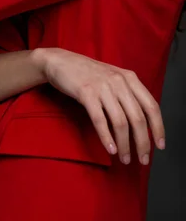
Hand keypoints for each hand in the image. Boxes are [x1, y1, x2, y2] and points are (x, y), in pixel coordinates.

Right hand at [34, 47, 165, 165]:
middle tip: (143, 160)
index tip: (160, 146)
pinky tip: (111, 149)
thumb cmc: (88, 73)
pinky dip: (107, 137)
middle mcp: (119, 81)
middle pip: (138, 118)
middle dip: (143, 143)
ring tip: (125, 158)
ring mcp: (102, 86)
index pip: (151, 106)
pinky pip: (100, 120)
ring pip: (120, 122)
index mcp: (129, 77)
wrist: (61, 61)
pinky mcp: (86, 93)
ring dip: (125, 145)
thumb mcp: (113, 77)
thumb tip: (143, 124)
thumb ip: (128, 94)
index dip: (158, 128)